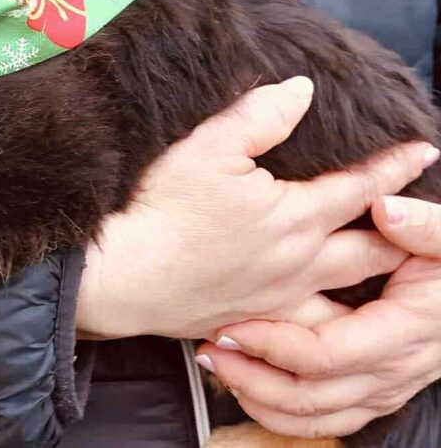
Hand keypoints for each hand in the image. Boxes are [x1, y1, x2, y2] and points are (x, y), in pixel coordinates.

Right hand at [76, 77, 434, 340]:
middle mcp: (299, 262)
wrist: (124, 274)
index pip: (360, 187)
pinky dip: (337, 326)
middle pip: (371, 249)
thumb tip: (302, 90)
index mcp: (294, 216)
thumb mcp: (207, 145)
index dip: (394, 166)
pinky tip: (339, 323)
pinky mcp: (254, 320)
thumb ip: (260, 114)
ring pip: (349, 293)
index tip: (425, 150)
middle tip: (426, 222)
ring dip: (379, 279)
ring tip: (394, 269)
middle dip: (404, 231)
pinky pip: (312, 330)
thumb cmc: (163, 208)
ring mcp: (279, 298)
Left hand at [195, 196, 440, 438]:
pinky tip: (246, 390)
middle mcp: (395, 367)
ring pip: (313, 415)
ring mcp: (385, 386)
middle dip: (252, 375)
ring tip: (218, 366)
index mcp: (405, 329)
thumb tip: (386, 209)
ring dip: (258, 396)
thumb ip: (422, 224)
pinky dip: (280, 413)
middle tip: (210, 348)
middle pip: (310, 394)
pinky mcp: (375, 391)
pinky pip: (325, 420)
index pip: (327, 353)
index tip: (232, 325)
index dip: (274, 344)